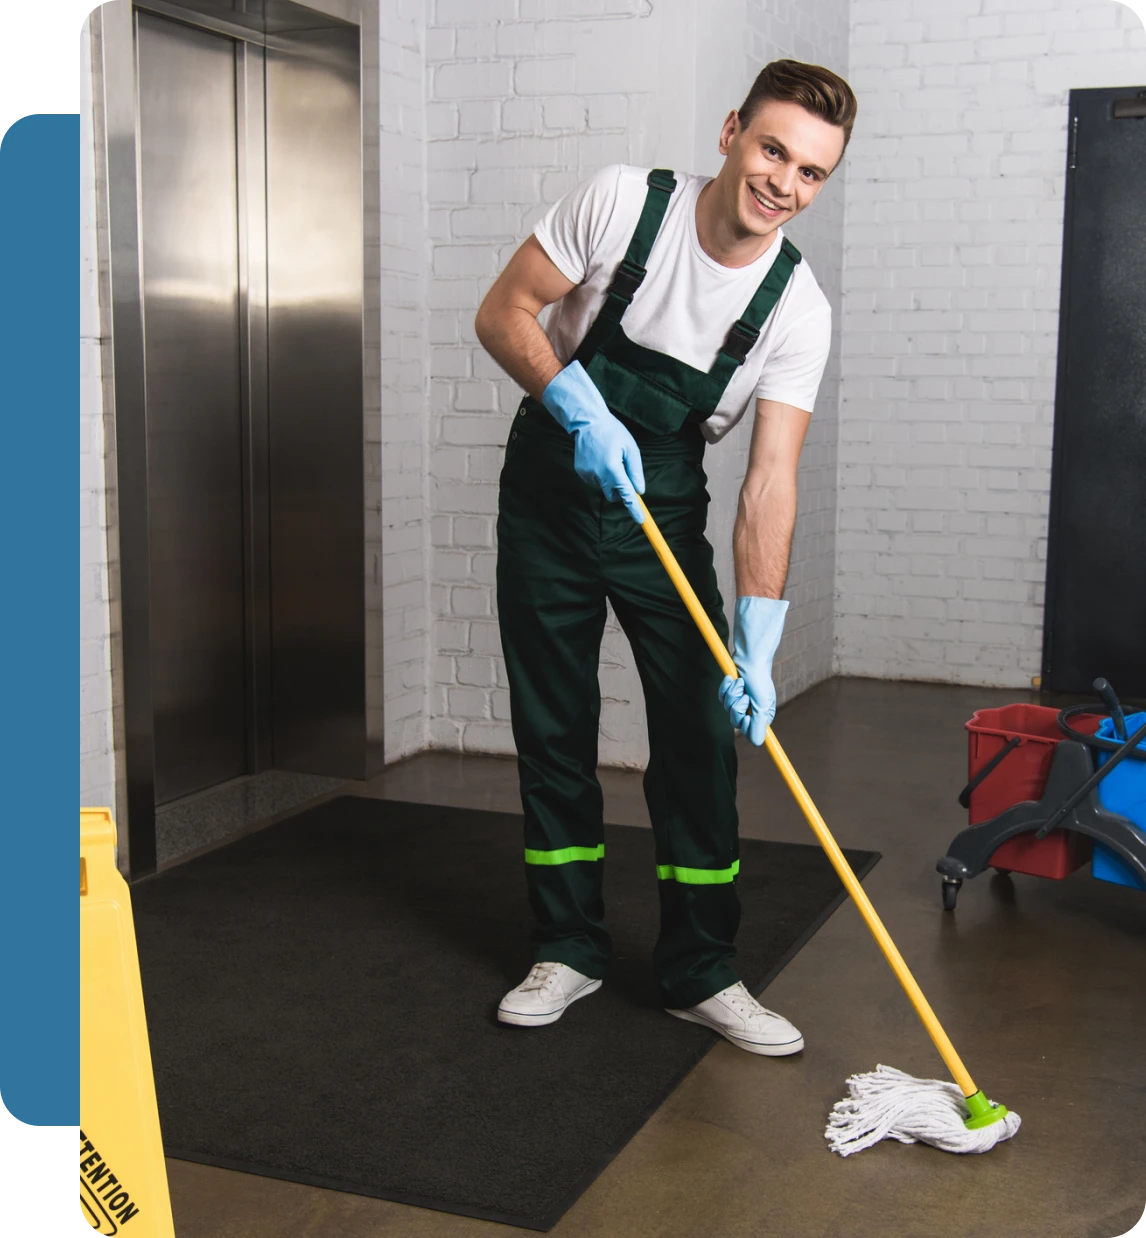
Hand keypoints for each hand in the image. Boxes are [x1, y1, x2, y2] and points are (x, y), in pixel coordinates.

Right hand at [540, 361, 645, 522]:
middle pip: (614, 495)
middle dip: (621, 490)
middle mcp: (599, 474)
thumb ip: (635, 471)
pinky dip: (600, 473)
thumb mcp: (631, 448)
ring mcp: (587, 474)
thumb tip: (640, 490)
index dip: (634, 508)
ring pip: (605, 486)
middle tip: (624, 471)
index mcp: (613, 468)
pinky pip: (595, 480)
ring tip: (608, 457)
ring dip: (610, 478)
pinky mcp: (581, 472)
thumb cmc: (612, 432)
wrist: (587, 422)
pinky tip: (599, 458)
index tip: (640, 520)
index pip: (626, 494)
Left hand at [718, 597, 787, 744]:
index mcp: (762, 715)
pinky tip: (732, 679)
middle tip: (744, 694)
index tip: (747, 716)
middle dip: (737, 706)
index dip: (746, 724)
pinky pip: (722, 697)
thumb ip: (759, 725)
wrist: (750, 659)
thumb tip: (758, 744)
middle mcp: (752, 710)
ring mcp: (741, 700)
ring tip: (739, 683)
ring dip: (731, 694)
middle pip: (735, 720)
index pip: (751, 733)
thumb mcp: (762, 705)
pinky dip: (725, 688)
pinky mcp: (732, 691)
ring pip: (727, 708)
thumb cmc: (759, 681)